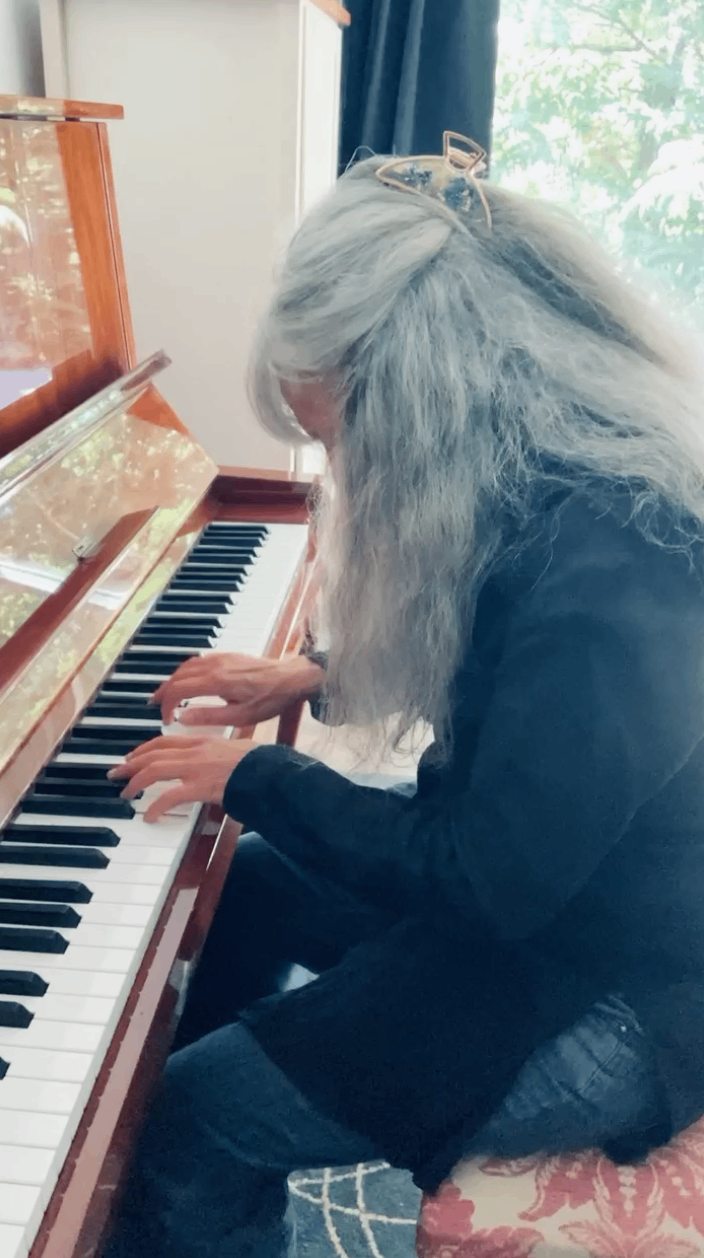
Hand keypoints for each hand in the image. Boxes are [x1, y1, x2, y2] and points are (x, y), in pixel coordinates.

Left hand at [107, 736, 257, 821]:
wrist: (272, 772)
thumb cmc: (261, 765)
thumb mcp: (238, 750)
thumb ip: (220, 755)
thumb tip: (214, 764)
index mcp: (205, 741)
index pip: (166, 740)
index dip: (145, 748)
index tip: (133, 756)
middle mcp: (196, 751)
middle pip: (154, 752)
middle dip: (130, 763)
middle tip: (116, 772)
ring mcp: (197, 768)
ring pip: (154, 770)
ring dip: (135, 782)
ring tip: (126, 794)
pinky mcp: (200, 787)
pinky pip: (169, 797)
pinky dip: (155, 807)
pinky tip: (149, 817)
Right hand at [152, 652, 324, 726]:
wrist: (292, 677)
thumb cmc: (270, 699)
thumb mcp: (242, 717)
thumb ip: (210, 717)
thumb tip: (183, 717)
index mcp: (217, 681)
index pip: (179, 689)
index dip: (167, 704)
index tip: (167, 719)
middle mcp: (215, 665)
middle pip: (178, 675)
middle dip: (164, 691)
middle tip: (156, 707)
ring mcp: (221, 658)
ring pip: (186, 665)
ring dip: (173, 680)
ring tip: (166, 695)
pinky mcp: (228, 655)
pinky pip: (199, 661)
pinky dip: (186, 671)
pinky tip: (187, 681)